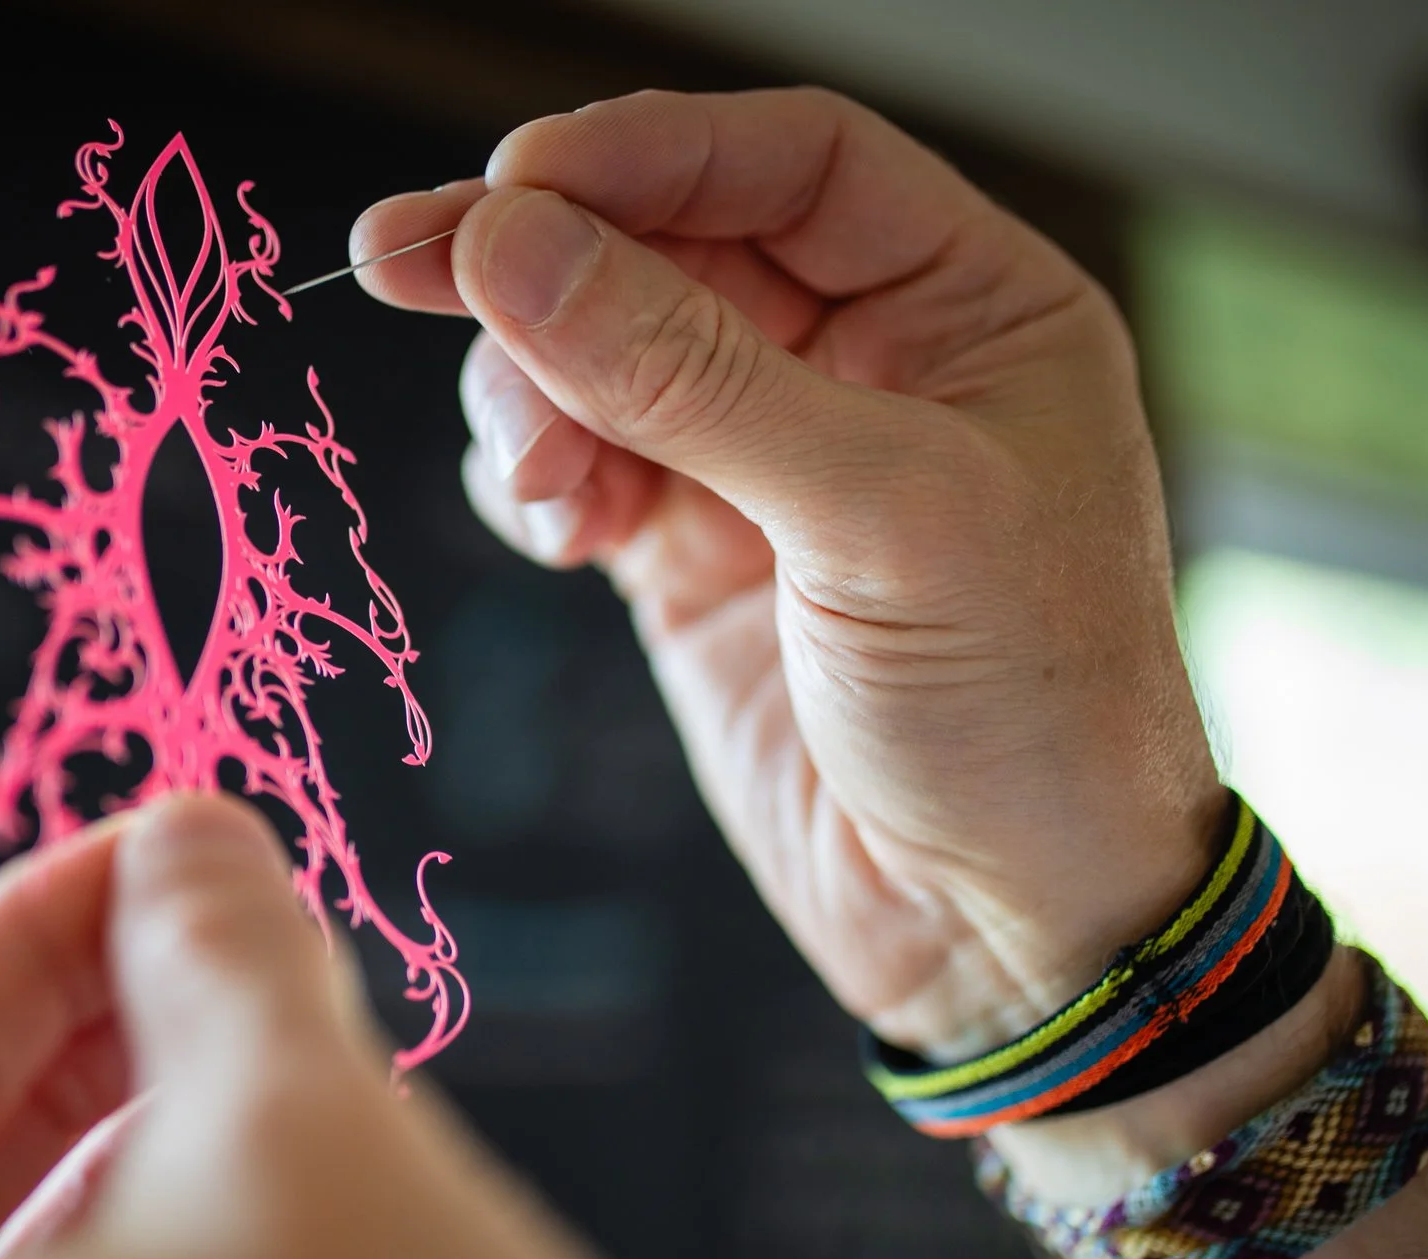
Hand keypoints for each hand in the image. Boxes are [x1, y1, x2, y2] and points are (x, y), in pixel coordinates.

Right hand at [355, 88, 1228, 1061]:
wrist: (1007, 936)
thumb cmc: (1025, 717)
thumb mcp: (878, 521)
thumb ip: (688, 378)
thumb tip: (512, 247)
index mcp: (972, 309)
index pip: (792, 163)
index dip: (648, 154)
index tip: (512, 183)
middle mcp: (869, 365)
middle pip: (671, 246)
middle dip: (547, 264)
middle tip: (402, 262)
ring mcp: (770, 465)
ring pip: (603, 353)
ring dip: (533, 389)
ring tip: (536, 473)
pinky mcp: (695, 560)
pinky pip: (580, 465)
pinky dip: (537, 477)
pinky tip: (552, 523)